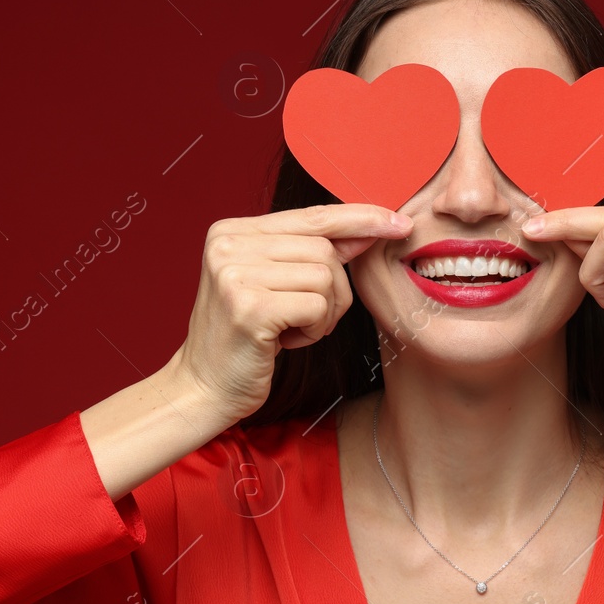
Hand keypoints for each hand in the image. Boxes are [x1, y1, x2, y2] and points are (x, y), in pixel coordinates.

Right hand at [174, 203, 412, 424]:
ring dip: (324, 313)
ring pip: (326, 277)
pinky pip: (318, 306)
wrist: (204, 388)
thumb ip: (313, 253)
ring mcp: (235, 273)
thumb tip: (368, 229)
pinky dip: (314, 330)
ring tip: (290, 330)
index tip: (399, 222)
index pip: (312, 215)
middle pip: (324, 249)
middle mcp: (228, 243)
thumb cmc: (246, 338)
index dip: (360, 218)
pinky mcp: (249, 307)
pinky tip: (285, 342)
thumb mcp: (274, 284)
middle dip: (334, 290)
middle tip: (306, 319)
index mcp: (232, 230)